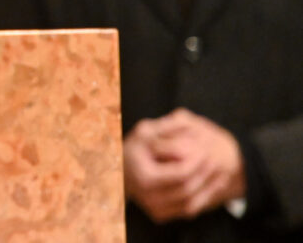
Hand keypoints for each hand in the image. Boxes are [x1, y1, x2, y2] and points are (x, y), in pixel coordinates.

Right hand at [123, 108, 245, 222]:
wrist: (122, 168)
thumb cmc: (137, 145)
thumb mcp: (147, 130)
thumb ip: (170, 128)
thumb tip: (194, 132)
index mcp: (143, 175)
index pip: (181, 172)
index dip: (198, 159)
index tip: (206, 147)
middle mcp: (146, 196)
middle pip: (187, 188)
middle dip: (205, 174)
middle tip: (216, 158)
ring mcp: (152, 207)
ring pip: (190, 202)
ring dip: (209, 186)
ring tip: (221, 170)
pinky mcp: (159, 214)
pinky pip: (188, 209)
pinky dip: (205, 197)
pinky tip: (216, 182)